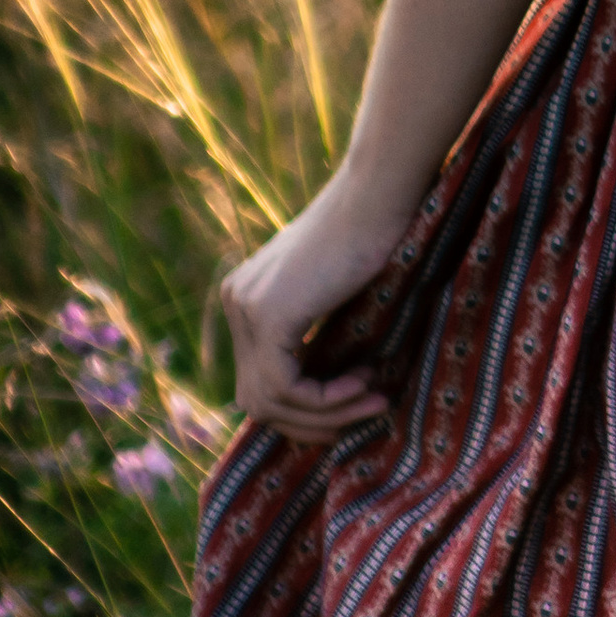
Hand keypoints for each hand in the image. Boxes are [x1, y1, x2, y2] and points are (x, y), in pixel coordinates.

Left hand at [218, 167, 418, 445]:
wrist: (379, 194)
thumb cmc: (376, 233)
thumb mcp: (336, 291)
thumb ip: (318, 331)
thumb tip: (325, 397)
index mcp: (246, 298)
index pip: (259, 381)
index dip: (305, 408)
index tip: (358, 402)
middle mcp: (236, 303)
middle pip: (256, 400)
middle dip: (310, 422)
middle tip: (366, 413)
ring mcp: (246, 309)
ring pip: (267, 402)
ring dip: (325, 416)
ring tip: (374, 398)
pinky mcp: (268, 315)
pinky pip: (284, 388)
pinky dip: (327, 399)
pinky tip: (364, 382)